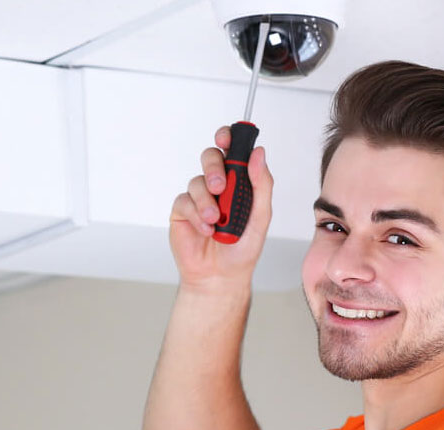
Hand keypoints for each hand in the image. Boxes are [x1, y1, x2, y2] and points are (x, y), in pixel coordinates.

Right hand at [168, 126, 273, 288]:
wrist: (221, 277)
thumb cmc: (242, 250)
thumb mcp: (260, 217)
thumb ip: (261, 185)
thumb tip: (259, 154)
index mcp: (239, 183)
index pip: (232, 151)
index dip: (228, 138)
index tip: (226, 137)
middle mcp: (218, 186)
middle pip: (211, 156)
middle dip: (214, 167)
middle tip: (220, 186)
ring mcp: (199, 198)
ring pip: (197, 181)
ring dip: (207, 201)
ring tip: (216, 222)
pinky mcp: (182, 211)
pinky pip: (185, 201)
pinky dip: (196, 214)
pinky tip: (206, 229)